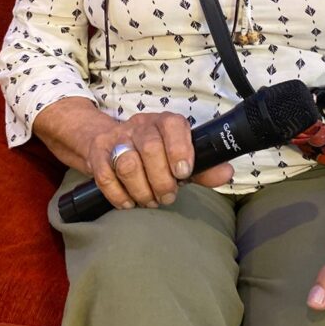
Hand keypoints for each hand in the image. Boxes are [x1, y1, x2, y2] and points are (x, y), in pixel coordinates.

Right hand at [85, 111, 232, 209]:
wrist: (107, 140)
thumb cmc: (152, 153)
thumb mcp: (179, 157)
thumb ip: (203, 168)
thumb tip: (227, 172)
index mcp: (165, 122)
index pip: (173, 126)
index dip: (179, 150)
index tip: (183, 173)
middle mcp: (140, 125)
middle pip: (150, 148)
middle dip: (161, 180)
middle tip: (167, 196)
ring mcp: (117, 138)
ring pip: (127, 163)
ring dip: (141, 189)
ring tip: (149, 200)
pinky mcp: (97, 154)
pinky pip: (105, 176)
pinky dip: (118, 195)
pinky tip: (129, 202)